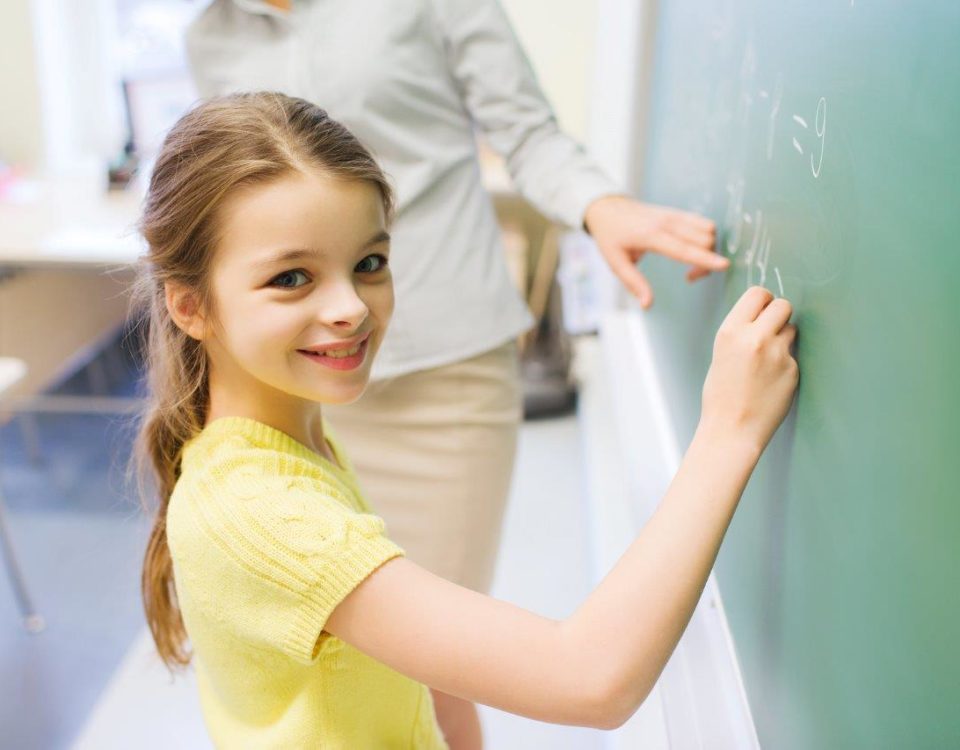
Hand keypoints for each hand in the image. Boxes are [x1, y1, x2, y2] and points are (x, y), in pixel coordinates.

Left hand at [583, 195, 727, 308]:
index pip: (683, 249)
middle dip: (706, 261)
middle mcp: (666, 222)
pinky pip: (702, 222)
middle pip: (703, 239)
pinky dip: (706, 237)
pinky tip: (692, 249)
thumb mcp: (615, 263)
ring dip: (709, 249)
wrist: (608, 208)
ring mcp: (673, 215)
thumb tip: (648, 305)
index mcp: (650, 236)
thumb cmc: (611, 237)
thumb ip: (634, 283)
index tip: (724, 265)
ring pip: (708, 228)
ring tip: (691, 264)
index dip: (705, 259)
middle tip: (690, 277)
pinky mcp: (677, 212)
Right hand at [700, 287, 798, 451]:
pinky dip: (786, 363)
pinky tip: (772, 380)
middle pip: (783, 305)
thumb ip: (742, 332)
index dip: (763, 301)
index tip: (762, 310)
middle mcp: (755, 337)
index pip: (758, 293)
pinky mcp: (792, 369)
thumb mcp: (721, 354)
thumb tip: (762, 315)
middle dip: (779, 315)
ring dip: (785, 337)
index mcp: (731, 331)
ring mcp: (777, 353)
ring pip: (792, 328)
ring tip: (769, 358)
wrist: (732, 428)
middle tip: (771, 330)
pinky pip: (794, 354)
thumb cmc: (722, 395)